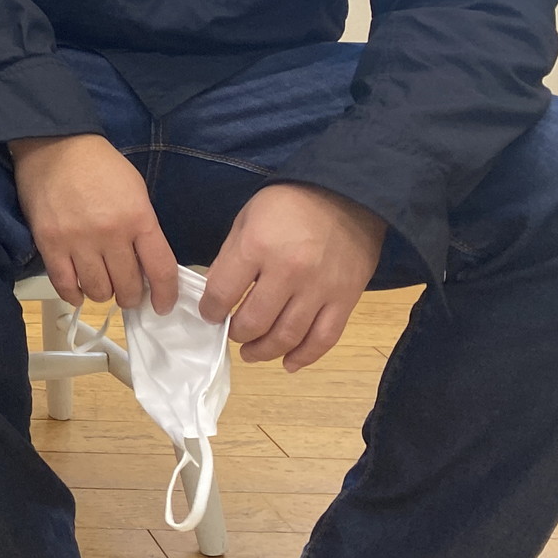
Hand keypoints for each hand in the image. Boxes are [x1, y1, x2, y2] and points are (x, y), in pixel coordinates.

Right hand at [9, 133, 177, 311]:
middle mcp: (111, 234)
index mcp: (138, 218)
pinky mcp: (50, 243)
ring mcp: (78, 241)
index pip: (161, 270)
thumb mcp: (135, 191)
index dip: (165, 295)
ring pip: (98, 291)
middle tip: (128, 292)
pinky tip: (79, 290)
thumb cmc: (101, 166)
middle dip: (132, 296)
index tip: (162, 305)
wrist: (55, 145)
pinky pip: (65, 284)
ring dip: (104, 293)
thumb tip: (146, 267)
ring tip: (102, 284)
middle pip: (128, 286)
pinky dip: (74, 294)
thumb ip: (143, 229)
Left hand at [200, 182, 385, 371]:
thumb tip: (217, 294)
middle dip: (236, 334)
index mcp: (257, 246)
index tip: (210, 314)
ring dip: (264, 351)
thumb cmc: (289, 204)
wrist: (347, 194)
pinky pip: (323, 339)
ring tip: (251, 352)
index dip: (210, 310)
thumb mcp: (247, 218)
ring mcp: (319, 289)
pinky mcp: (345, 300)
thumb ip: (232, 257)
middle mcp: (288, 272)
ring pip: (287, 337)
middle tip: (232, 333)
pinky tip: (288, 363)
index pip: (223, 293)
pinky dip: (304, 357)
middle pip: (254, 321)